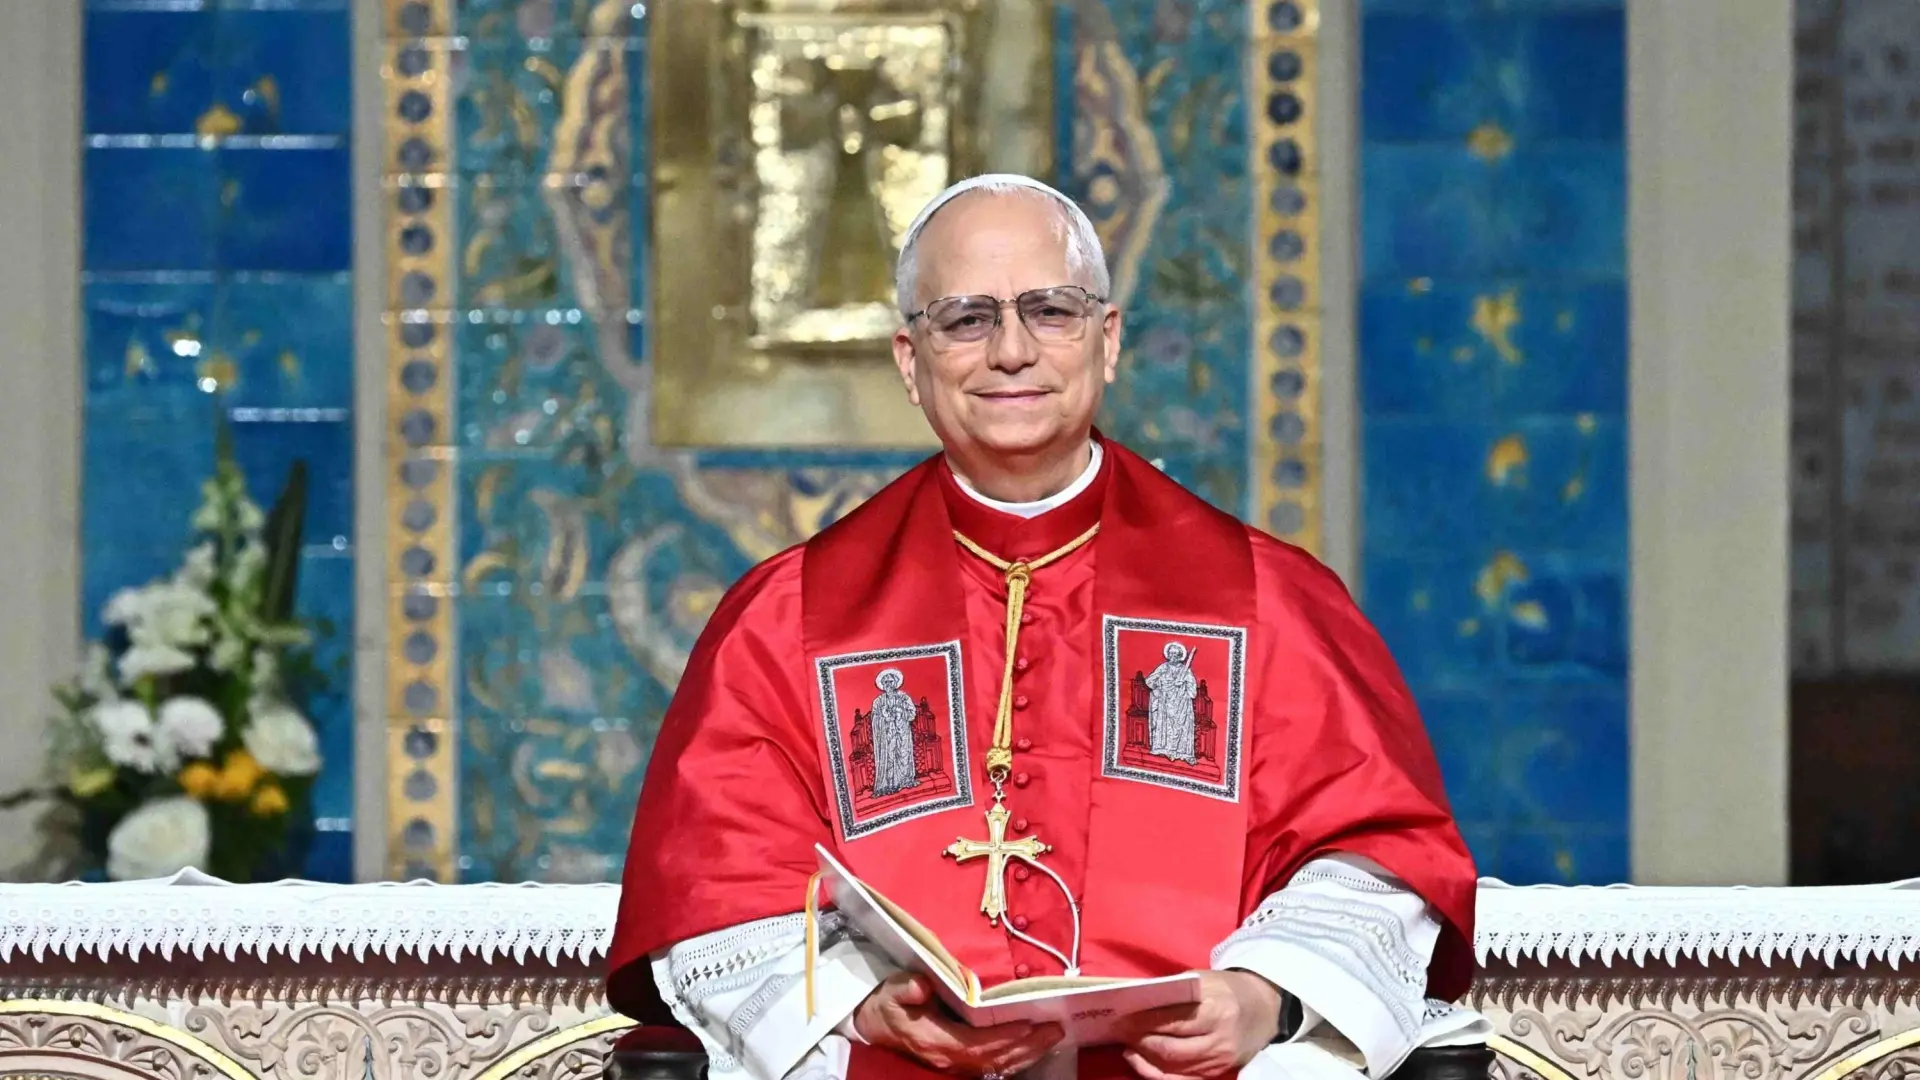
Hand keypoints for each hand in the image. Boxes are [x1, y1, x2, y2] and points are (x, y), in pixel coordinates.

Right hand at [852, 973, 1063, 1076]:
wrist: (874, 1028)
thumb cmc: (888, 1006)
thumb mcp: (890, 992)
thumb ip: (905, 988)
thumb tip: (921, 984)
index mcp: (937, 1042)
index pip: (977, 1045)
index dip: (1004, 1038)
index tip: (1029, 1025)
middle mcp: (951, 1060)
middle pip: (996, 1060)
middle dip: (1028, 1047)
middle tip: (1056, 1030)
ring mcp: (956, 1067)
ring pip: (998, 1067)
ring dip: (1027, 1054)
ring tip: (1052, 1037)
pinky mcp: (961, 1065)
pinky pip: (994, 1068)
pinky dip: (1016, 1059)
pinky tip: (1033, 1048)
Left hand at [1118, 970, 1282, 1079]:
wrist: (1264, 1008)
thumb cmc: (1227, 989)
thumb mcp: (1204, 980)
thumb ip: (1173, 990)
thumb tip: (1136, 999)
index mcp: (1216, 1009)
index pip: (1173, 1020)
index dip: (1144, 1021)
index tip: (1121, 1017)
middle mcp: (1220, 1039)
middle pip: (1171, 1048)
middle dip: (1141, 1040)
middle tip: (1120, 1031)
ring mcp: (1220, 1060)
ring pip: (1174, 1067)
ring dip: (1145, 1057)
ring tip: (1127, 1045)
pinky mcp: (1218, 1073)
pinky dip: (1157, 1073)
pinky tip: (1141, 1060)